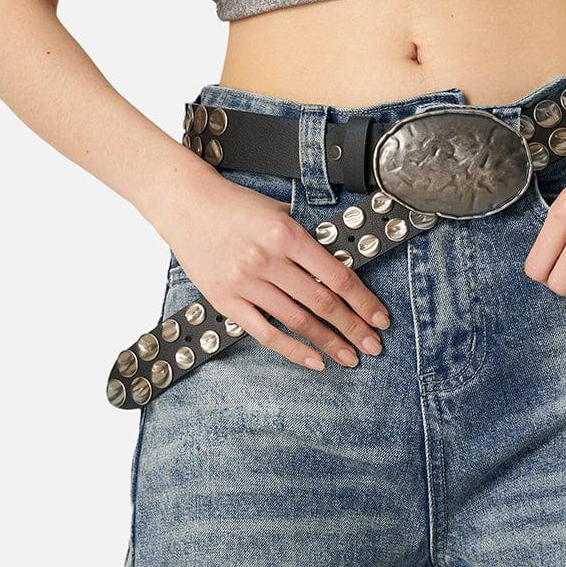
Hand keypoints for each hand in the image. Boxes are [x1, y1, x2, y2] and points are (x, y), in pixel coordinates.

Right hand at [155, 164, 391, 370]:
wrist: (186, 205)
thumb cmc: (234, 206)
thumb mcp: (278, 212)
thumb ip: (306, 241)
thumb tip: (337, 271)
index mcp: (285, 234)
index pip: (336, 275)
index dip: (363, 301)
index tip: (379, 318)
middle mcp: (267, 260)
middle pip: (322, 303)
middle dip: (353, 328)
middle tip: (373, 346)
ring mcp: (246, 283)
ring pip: (298, 321)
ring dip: (329, 343)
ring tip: (349, 357)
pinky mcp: (228, 301)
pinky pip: (267, 334)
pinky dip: (294, 350)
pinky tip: (315, 361)